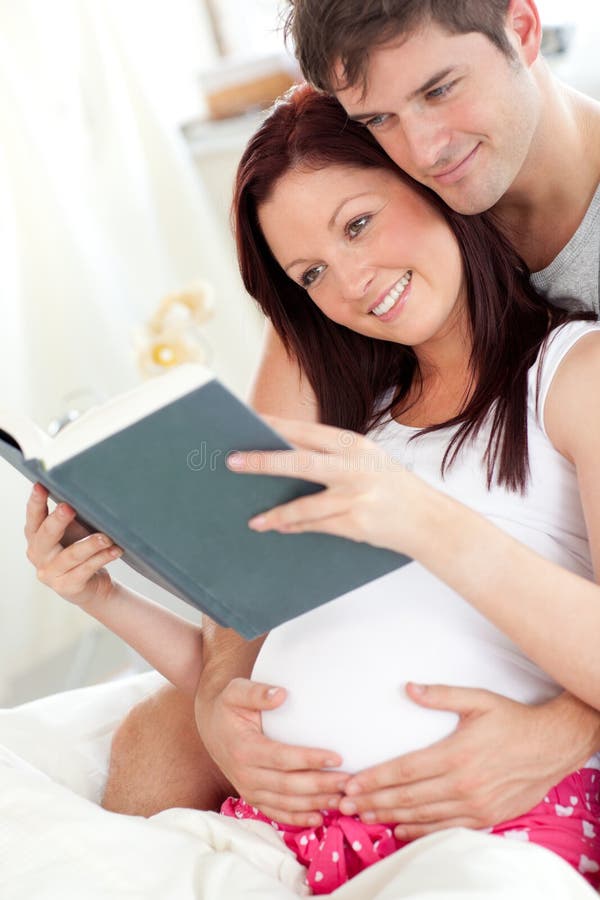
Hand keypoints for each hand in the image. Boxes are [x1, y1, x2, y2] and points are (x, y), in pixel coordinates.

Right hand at [24, 483, 122, 605]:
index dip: (35, 502)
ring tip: (106, 537)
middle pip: (45, 536)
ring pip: (70, 555)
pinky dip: (102, 558)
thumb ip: (72, 516)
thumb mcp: (74, 531)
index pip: (33, 518)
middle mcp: (38, 555)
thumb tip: (85, 490)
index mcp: (36, 537)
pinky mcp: (67, 587)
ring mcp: (51, 573)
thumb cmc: (81, 551)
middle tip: (68, 508)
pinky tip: (116, 550)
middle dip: (57, 520)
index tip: (41, 486)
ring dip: (90, 544)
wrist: (93, 586)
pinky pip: (86, 569)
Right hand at [194, 676, 350, 825]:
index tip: (336, 757)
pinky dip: (298, 819)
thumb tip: (281, 694)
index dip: (310, 760)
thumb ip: (257, 693)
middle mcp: (246, 774)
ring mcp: (249, 789)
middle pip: (289, 786)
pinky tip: (319, 818)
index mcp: (244, 749)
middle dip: (321, 785)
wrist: (211, 727)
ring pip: (286, 804)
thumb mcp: (236, 692)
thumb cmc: (228, 707)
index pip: (282, 758)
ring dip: (315, 804)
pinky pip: (276, 813)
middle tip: (349, 781)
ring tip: (342, 799)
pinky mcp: (253, 798)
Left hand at [226, 416, 430, 556]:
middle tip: (233, 461)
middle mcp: (354, 467)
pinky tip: (280, 529)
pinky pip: (316, 526)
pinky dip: (295, 528)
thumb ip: (331, 458)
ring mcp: (355, 496)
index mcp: (354, 445)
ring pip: (303, 505)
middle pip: (298, 462)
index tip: (248, 421)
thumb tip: (283, 456)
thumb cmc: (392, 488)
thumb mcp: (367, 461)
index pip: (306, 431)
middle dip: (263, 462)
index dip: (276, 427)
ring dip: (276, 514)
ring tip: (255, 519)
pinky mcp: (355, 523)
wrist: (429, 520)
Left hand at [337, 684, 595, 839]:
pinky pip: (445, 827)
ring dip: (390, 816)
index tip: (352, 783)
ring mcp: (474, 804)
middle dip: (373, 800)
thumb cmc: (512, 720)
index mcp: (455, 754)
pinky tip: (401, 828)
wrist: (552, 746)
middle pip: (407, 796)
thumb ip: (441, 695)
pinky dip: (420, 830)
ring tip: (365, 815)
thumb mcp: (478, 700)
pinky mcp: (485, 817)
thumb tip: (409, 688)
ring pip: (423, 815)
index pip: (405, 770)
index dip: (375, 778)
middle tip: (345, 804)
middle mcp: (462, 784)